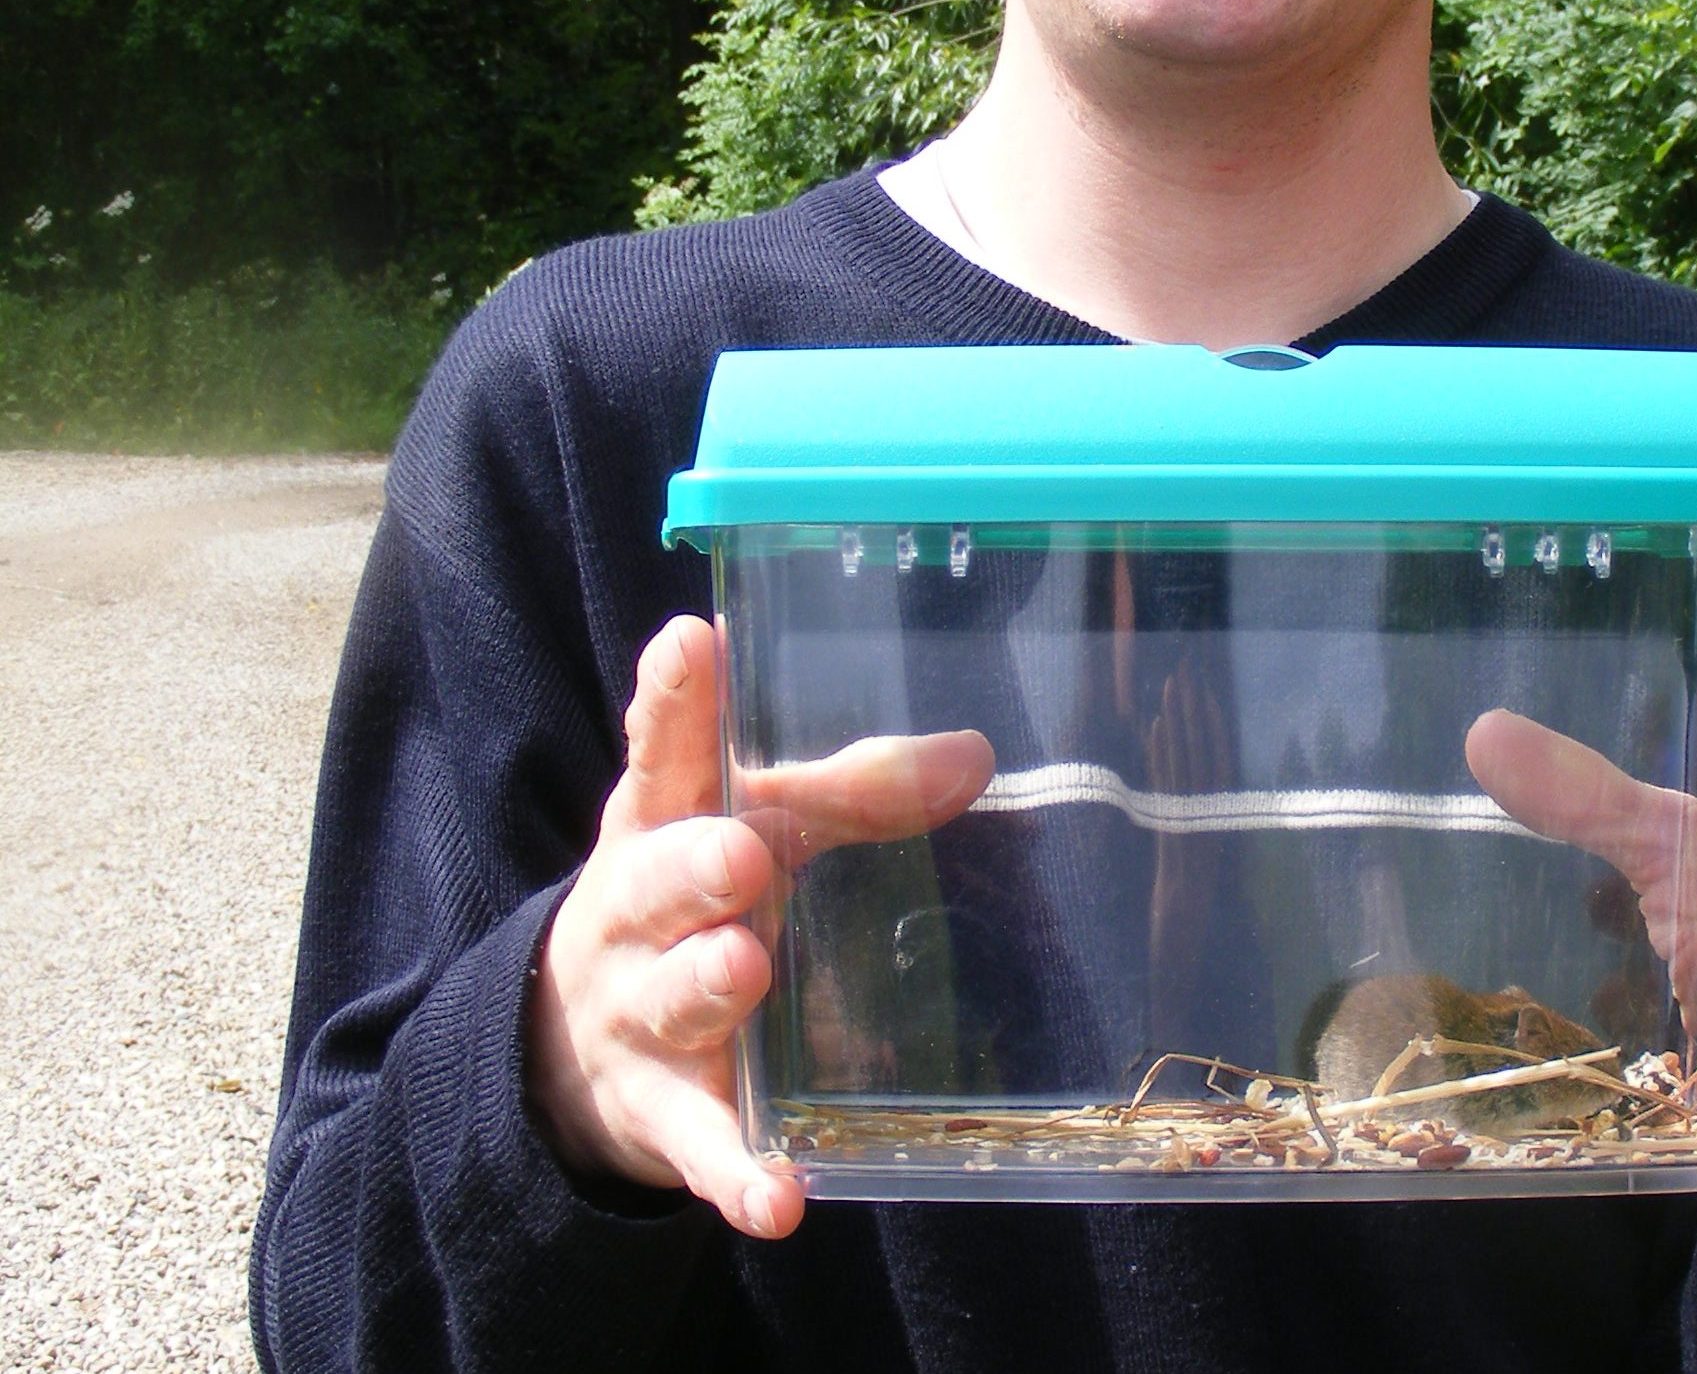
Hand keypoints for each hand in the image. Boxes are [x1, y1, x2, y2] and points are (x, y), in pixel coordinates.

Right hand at [527, 614, 994, 1238]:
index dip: (674, 696)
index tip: (692, 639)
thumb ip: (859, 792)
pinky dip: (737, 1172)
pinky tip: (779, 1197)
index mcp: (659, 819)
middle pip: (660, 878)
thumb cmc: (698, 890)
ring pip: (673, 998)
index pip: (662, 748)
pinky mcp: (665, 1114)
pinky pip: (702, 1147)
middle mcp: (634, 911)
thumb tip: (977, 755)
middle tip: (742, 852)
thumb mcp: (762, 825)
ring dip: (708, 986)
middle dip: (696, 864)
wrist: (579, 1040)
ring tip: (746, 969)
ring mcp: (640, 1014)